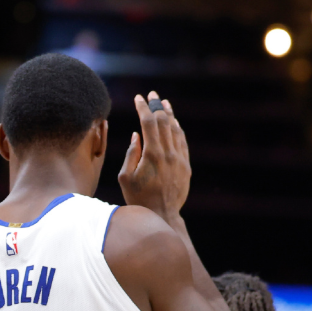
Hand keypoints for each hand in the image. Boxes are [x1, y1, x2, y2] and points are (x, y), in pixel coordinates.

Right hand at [118, 91, 191, 221]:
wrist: (162, 215)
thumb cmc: (139, 198)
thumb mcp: (126, 177)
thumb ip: (131, 154)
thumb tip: (137, 136)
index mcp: (152, 154)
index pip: (148, 123)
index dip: (143, 107)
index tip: (138, 98)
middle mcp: (168, 153)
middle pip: (164, 122)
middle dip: (156, 106)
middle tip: (152, 94)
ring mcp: (179, 159)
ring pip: (175, 130)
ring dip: (169, 114)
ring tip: (164, 103)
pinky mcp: (186, 166)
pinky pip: (182, 142)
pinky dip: (177, 129)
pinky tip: (174, 123)